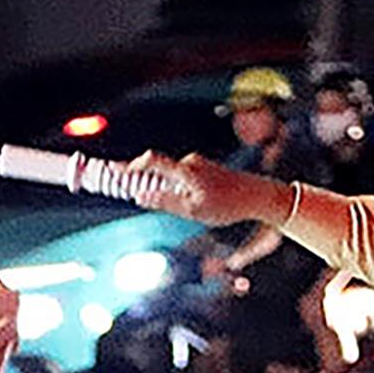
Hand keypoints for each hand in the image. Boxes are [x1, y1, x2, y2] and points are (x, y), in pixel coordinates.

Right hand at [128, 153, 290, 228]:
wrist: (258, 196)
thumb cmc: (227, 205)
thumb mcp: (192, 211)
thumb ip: (164, 201)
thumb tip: (139, 196)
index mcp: (186, 171)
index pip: (152, 161)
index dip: (131, 165)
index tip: (115, 170)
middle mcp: (191, 163)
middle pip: (160, 171)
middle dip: (153, 186)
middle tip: (149, 200)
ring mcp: (199, 164)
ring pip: (174, 178)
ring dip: (172, 192)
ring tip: (195, 210)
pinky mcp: (205, 169)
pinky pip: (185, 180)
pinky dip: (182, 191)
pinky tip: (201, 205)